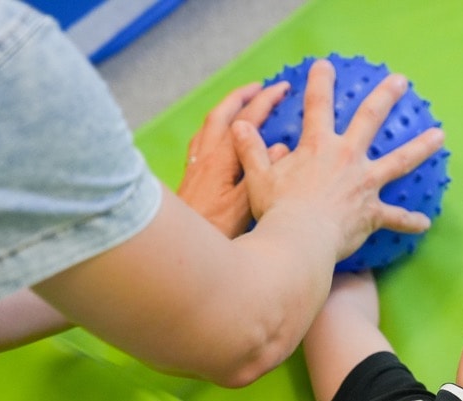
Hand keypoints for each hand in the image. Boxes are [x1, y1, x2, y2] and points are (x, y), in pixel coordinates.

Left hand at [177, 81, 289, 236]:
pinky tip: (219, 138)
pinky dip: (214, 130)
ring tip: (241, 105)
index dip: (264, 101)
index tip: (282, 88)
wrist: (180, 251)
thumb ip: (261, 174)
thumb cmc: (214, 232)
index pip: (246, 121)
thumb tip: (280, 146)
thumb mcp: (244, 206)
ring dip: (226, 110)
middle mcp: (205, 157)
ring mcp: (195, 166)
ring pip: (209, 126)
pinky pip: (201, 141)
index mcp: (221, 160)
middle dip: (241, 96)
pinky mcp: (190, 178)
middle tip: (260, 87)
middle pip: (221, 114)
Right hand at [231, 58, 445, 260]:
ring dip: (421, 146)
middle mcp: (347, 158)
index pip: (317, 105)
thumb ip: (252, 150)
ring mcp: (364, 184)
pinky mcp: (372, 212)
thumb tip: (239, 127)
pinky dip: (410, 222)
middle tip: (402, 82)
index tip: (325, 65)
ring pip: (400, 160)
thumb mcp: (259, 176)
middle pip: (371, 118)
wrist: (299, 240)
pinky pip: (396, 217)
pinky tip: (424, 224)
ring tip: (439, 136)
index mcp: (318, 146)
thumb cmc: (277, 209)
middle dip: (386, 96)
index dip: (320, 83)